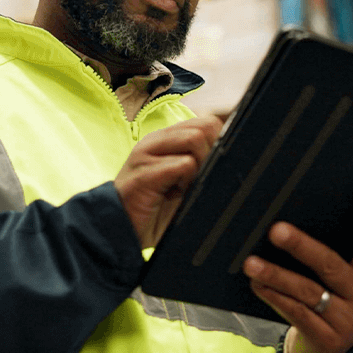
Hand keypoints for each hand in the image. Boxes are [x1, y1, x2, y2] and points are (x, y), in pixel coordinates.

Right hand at [114, 115, 223, 248]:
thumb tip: (234, 161)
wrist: (119, 230)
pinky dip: (187, 182)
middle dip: (213, 153)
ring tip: (185, 187)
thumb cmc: (153, 208)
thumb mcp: (182, 183)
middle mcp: (157, 140)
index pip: (207, 122)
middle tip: (199, 179)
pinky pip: (183, 165)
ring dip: (200, 166)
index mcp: (167, 139)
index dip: (219, 143)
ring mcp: (147, 153)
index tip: (212, 169)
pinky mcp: (144, 173)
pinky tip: (173, 196)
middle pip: (206, 126)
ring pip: (195, 139)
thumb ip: (200, 166)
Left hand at [242, 186, 352, 352]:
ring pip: (308, 292)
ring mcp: (348, 321)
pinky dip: (275, 297)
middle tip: (275, 230)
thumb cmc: (330, 299)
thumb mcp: (341, 280)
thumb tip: (294, 215)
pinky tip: (257, 284)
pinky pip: (297, 314)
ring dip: (276, 275)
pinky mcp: (328, 340)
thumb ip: (331, 253)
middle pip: (330, 266)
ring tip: (251, 263)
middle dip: (301, 246)